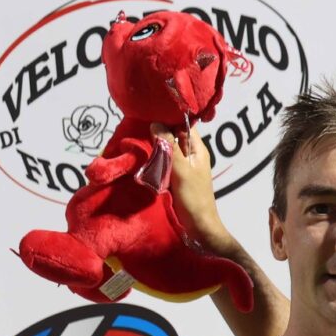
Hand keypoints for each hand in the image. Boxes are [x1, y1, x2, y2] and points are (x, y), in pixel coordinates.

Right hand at [149, 123, 225, 247]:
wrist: (198, 226)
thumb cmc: (193, 198)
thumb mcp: (181, 170)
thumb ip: (169, 147)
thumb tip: (156, 123)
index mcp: (198, 149)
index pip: (184, 123)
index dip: (169, 116)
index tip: (150, 110)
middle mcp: (192, 154)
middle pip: (174, 134)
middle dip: (158, 129)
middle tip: (138, 122)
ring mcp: (184, 165)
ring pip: (168, 147)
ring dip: (155, 144)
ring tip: (137, 136)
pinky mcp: (176, 176)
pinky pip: (165, 161)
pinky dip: (155, 157)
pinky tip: (143, 154)